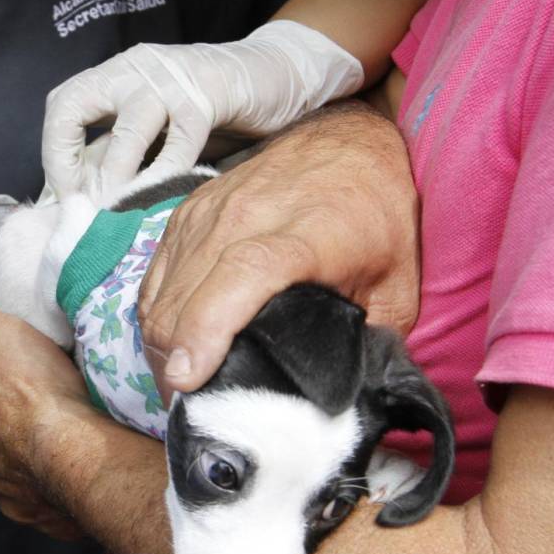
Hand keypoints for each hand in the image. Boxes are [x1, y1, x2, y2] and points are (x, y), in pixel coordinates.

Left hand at [0, 301, 89, 541]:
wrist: (74, 450)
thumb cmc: (28, 388)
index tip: (22, 370)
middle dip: (14, 419)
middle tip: (49, 399)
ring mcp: (11, 495)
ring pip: (22, 464)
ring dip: (37, 450)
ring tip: (69, 431)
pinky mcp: (46, 516)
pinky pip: (51, 492)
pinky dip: (60, 477)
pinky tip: (77, 461)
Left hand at [41, 20, 362, 199]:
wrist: (276, 73)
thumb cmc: (209, 109)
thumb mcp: (155, 128)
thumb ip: (118, 152)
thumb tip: (78, 199)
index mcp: (115, 75)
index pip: (63, 105)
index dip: (54, 152)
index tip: (64, 195)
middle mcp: (134, 69)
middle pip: (75, 104)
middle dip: (66, 159)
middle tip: (80, 203)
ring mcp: (170, 79)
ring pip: (129, 128)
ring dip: (116, 174)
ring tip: (114, 209)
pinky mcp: (209, 95)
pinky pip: (182, 141)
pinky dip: (167, 175)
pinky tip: (161, 198)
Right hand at [139, 103, 419, 398]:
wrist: (350, 143)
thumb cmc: (377, 214)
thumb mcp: (398, 285)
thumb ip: (373, 342)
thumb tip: (350, 398)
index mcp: (303, 235)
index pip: (241, 276)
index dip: (208, 329)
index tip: (188, 380)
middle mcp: (245, 217)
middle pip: (186, 296)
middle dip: (175, 364)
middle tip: (191, 410)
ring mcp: (209, 213)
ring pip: (160, 292)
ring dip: (162, 345)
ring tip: (180, 385)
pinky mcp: (189, 213)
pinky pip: (154, 276)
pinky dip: (157, 315)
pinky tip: (175, 343)